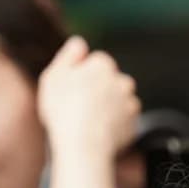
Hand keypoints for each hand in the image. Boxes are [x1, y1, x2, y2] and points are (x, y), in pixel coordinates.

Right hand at [38, 37, 139, 155]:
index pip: (95, 63)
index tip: (71, 90)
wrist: (84, 144)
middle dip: (98, 90)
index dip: (81, 76)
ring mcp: (131, 103)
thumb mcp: (54, 76)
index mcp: (103, 64)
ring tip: (87, 122)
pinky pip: (121, 121)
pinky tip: (97, 132)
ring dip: (106, 108)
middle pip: (108, 82)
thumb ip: (69, 56)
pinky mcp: (133, 125)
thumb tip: (80, 43)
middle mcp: (123, 81)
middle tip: (78, 107)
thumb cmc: (64, 109)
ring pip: (116, 102)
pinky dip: (112, 125)